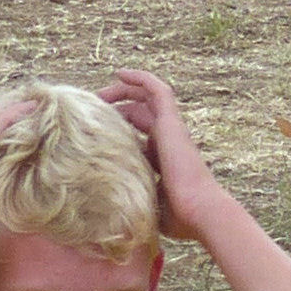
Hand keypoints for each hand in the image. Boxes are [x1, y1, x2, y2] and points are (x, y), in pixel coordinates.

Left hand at [98, 68, 227, 243]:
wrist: (199, 210)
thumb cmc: (178, 217)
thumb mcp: (147, 204)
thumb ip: (133, 199)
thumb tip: (110, 212)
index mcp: (163, 158)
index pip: (139, 133)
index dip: (118, 127)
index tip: (95, 128)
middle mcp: (168, 139)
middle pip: (141, 112)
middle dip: (116, 107)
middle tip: (91, 107)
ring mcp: (171, 129)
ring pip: (148, 97)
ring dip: (123, 90)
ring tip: (101, 89)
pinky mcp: (172, 122)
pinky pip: (158, 90)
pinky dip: (141, 78)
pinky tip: (120, 73)